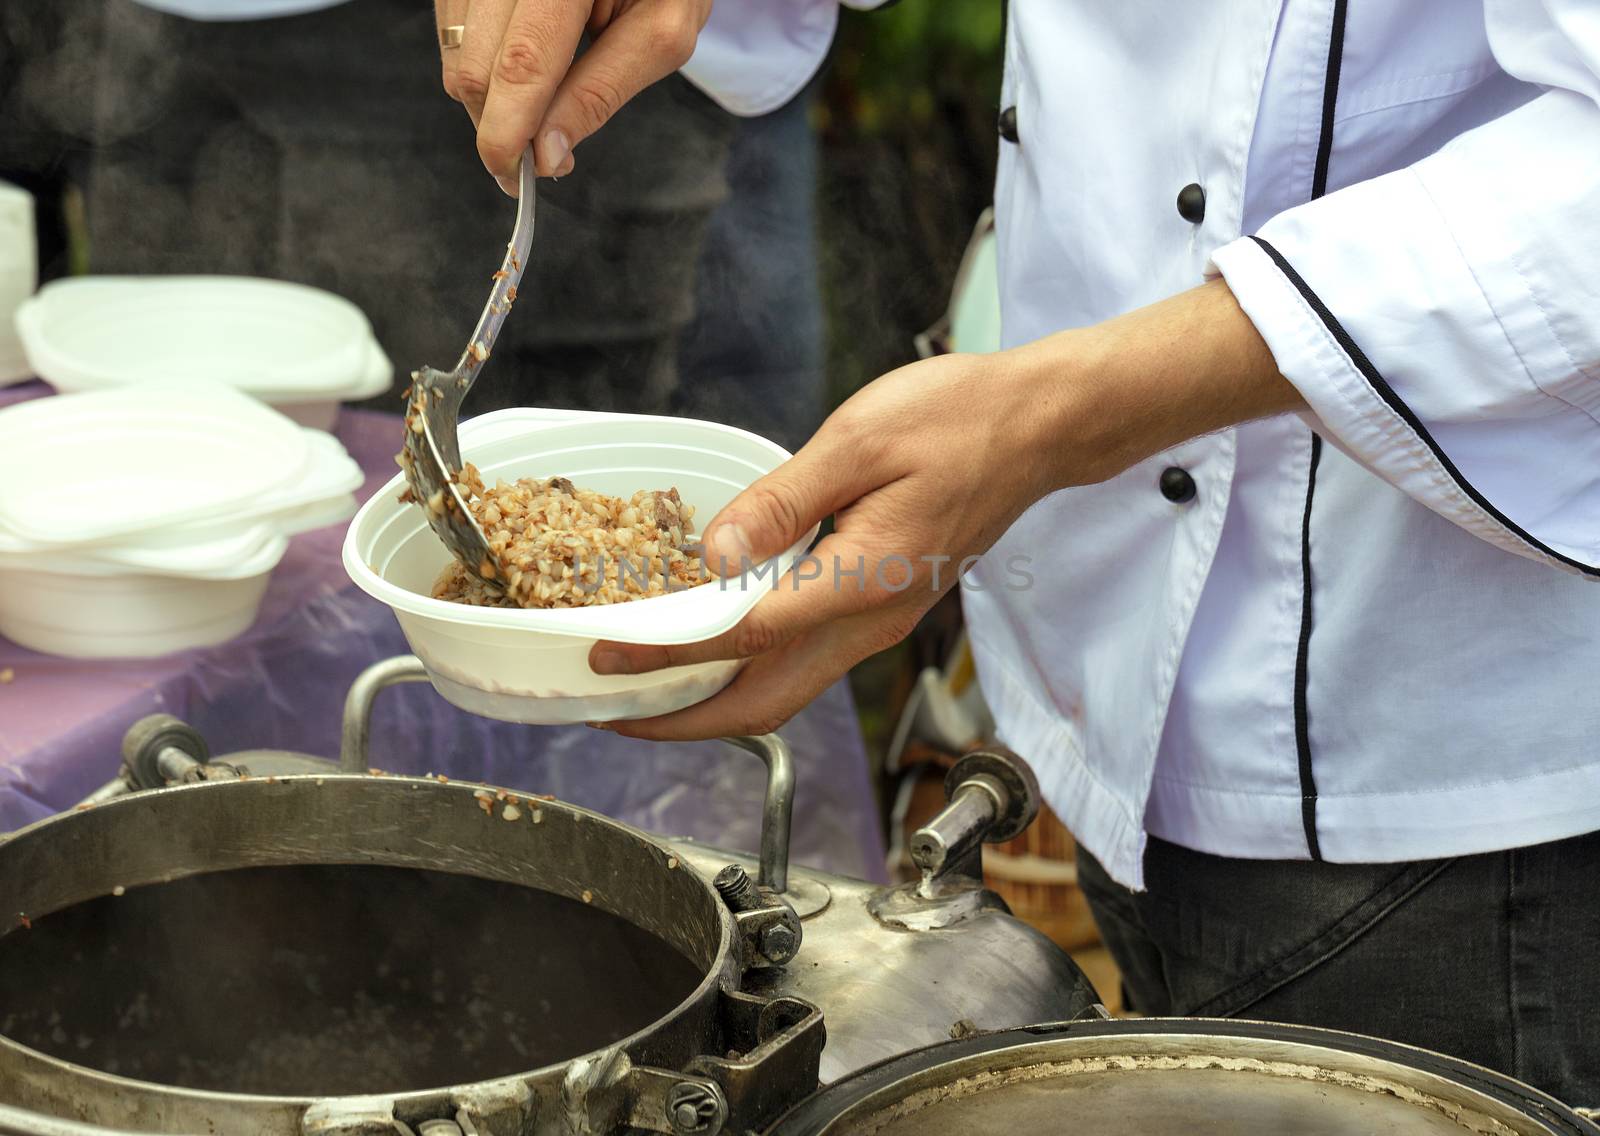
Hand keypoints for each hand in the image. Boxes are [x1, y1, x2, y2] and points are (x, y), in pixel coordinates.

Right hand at [434, 0, 712, 191]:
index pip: (523, 62)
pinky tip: (525, 67)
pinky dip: (483, 67)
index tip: (515, 176)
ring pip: (456, 54)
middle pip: (476, 66)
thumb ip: (602, 92)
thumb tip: (546, 156)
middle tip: (541, 155)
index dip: (511, 130)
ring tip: (541, 103)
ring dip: (490, 99)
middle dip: (500, 125)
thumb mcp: (659, 33)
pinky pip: (453, 33)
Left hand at [590, 279, 1303, 740]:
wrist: (1041, 427)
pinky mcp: (883, 604)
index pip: (742, 638)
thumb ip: (781, 504)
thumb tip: (715, 556)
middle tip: (617, 713)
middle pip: (765, 704)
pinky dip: (750, 666)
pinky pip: (806, 658)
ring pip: (786, 690)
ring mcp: (881, 621)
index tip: (607, 657)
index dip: (665, 653)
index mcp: (861, 583)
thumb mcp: (858, 441)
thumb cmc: (962, 421)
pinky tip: (714, 640)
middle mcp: (872, 622)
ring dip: (715, 700)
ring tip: (651, 687)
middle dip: (685, 720)